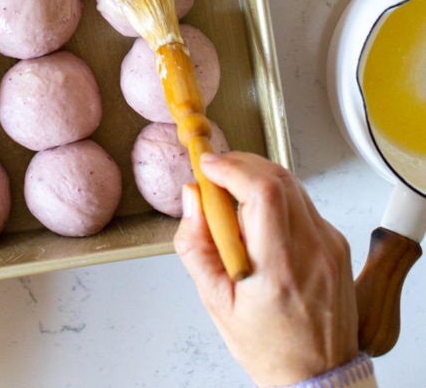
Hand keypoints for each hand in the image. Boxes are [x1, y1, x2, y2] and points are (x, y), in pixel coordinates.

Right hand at [174, 152, 357, 386]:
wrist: (318, 377)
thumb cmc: (269, 348)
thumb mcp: (216, 303)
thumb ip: (196, 245)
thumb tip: (193, 197)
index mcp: (279, 269)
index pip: (263, 192)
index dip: (232, 168)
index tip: (209, 166)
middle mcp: (312, 251)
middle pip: (278, 178)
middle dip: (241, 164)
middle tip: (217, 174)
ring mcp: (330, 245)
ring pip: (293, 185)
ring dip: (259, 178)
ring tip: (234, 197)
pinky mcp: (337, 244)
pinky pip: (304, 203)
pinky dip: (277, 198)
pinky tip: (260, 219)